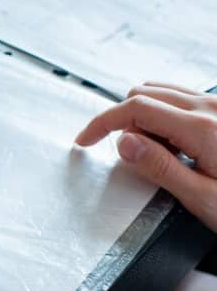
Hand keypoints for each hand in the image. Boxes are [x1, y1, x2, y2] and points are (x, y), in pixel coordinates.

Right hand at [75, 82, 216, 231]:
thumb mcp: (201, 198)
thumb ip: (159, 167)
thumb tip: (125, 142)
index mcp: (201, 129)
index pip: (135, 108)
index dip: (102, 122)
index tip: (85, 140)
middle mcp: (213, 109)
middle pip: (147, 94)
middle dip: (123, 120)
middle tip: (122, 154)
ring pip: (165, 92)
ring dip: (144, 115)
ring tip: (151, 152)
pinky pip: (185, 99)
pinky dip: (165, 114)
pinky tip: (173, 143)